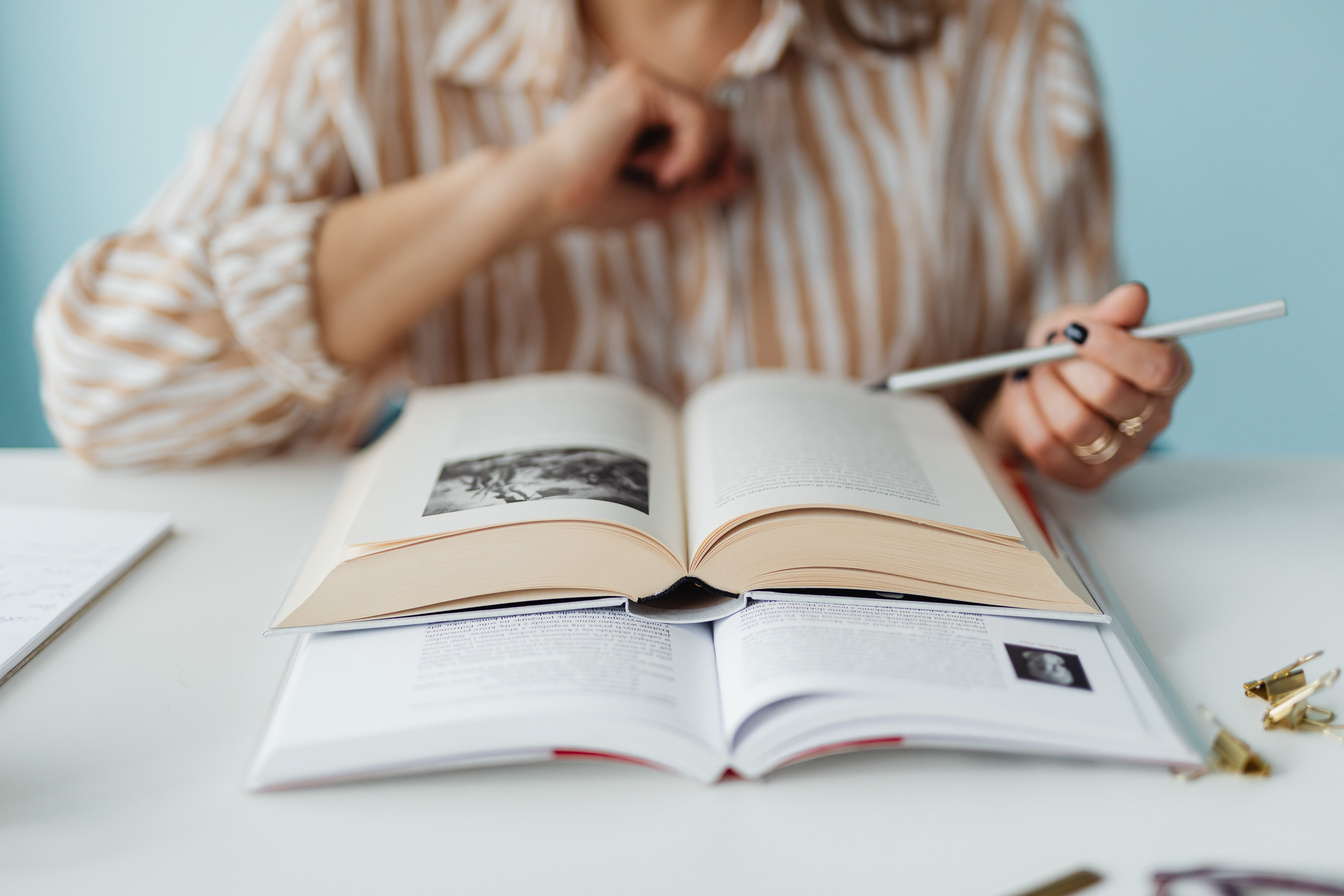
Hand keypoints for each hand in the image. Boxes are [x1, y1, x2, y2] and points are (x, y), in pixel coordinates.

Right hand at [521, 62, 750, 231]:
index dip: (716, 157)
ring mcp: (642, 80)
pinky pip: (701, 117)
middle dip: (704, 160)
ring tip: (657, 175)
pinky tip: (661, 170)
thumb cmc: (594, 200)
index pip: (710, 123)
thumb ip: (705, 182)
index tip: (689, 186)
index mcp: (646, 107)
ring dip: (696, 159)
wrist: (548, 197)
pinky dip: (693, 154)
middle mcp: (646, 86)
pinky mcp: (641, 84)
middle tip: (663, 180)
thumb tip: (749, 173)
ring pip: (716, 116)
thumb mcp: (664, 196)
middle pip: (720, 118)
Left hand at [980, 282, 1192, 488]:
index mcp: (1169, 375)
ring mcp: (1124, 454)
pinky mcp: (1089, 478)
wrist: (1040, 390)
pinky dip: (1025, 415)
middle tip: (1047, 349)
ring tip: (1034, 371)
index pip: (1159, 369)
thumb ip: (1112, 312)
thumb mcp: (1088, 320)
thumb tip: (1133, 295)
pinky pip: (1047, 448)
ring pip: (1076, 424)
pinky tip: (1024, 394)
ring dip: (1043, 389)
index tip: (1077, 329)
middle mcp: (1155, 419)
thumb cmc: (1072, 354)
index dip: (1114, 347)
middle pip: (1111, 395)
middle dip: (1067, 366)